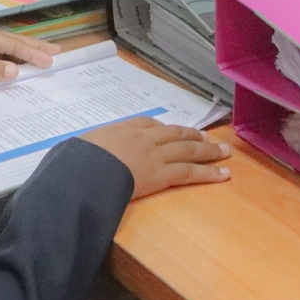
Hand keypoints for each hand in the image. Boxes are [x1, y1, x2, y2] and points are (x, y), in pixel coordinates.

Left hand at [0, 26, 57, 85]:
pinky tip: (18, 66)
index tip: (50, 60)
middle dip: (34, 47)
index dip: (31, 52)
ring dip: (24, 53)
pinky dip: (11, 60)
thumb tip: (16, 71)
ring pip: (5, 49)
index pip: (11, 44)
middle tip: (57, 51)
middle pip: (12, 42)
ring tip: (44, 57)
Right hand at [81, 117, 232, 198]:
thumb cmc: (76, 161)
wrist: (84, 170)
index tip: (174, 131)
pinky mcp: (162, 174)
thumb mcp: (77, 149)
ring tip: (224, 152)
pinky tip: (224, 174)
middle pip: (174, 134)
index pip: (149, 125)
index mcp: (122, 129)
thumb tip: (74, 157)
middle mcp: (143, 137)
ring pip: (188, 150)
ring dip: (208, 151)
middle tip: (209, 138)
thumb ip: (84, 151)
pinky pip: (190, 172)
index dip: (165, 129)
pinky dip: (209, 173)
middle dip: (193, 136)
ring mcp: (155, 154)